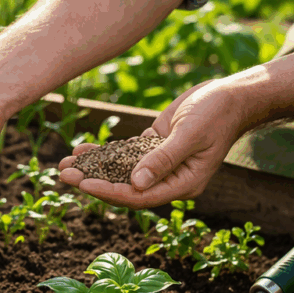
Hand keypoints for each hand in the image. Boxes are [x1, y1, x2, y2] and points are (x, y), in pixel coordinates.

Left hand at [57, 78, 252, 207]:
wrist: (231, 96)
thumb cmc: (217, 114)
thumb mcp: (190, 134)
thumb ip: (164, 158)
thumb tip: (136, 182)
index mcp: (182, 183)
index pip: (139, 196)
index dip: (109, 192)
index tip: (84, 185)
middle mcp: (169, 178)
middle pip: (124, 187)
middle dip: (92, 181)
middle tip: (62, 173)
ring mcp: (160, 164)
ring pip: (120, 171)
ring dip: (92, 168)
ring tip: (64, 163)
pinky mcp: (153, 147)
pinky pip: (123, 155)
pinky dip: (104, 153)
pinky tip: (81, 150)